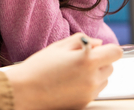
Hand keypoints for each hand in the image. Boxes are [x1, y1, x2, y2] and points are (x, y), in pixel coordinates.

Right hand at [5, 33, 121, 109]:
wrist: (27, 90)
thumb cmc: (40, 65)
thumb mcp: (59, 46)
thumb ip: (81, 40)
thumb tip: (98, 43)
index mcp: (87, 60)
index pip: (115, 52)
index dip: (107, 48)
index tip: (95, 48)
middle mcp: (92, 78)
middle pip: (110, 66)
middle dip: (99, 60)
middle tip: (78, 58)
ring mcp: (90, 93)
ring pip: (103, 79)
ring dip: (94, 73)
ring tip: (72, 70)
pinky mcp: (85, 102)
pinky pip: (94, 90)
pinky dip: (87, 84)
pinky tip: (69, 80)